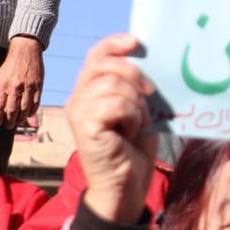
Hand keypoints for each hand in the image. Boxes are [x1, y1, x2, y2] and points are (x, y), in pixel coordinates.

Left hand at [0, 35, 43, 127]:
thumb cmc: (12, 64)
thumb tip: (3, 107)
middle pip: (11, 110)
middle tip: (8, 127)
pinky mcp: (38, 86)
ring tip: (18, 123)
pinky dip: (32, 111)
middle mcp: (15, 86)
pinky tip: (28, 115)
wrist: (26, 50)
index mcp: (3, 84)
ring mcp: (28, 87)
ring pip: (24, 109)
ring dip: (20, 119)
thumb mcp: (2, 75)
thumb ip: (2, 91)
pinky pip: (35, 103)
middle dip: (9, 121)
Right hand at [66, 34, 158, 224]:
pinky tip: (131, 132)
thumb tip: (147, 60)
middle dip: (133, 73)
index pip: (96, 55)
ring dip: (136, 103)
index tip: (137, 42)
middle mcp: (78, 99)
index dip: (115, 44)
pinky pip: (115, 104)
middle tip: (151, 94)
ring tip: (139, 123)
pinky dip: (132, 116)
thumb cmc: (134, 149)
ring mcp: (78, 112)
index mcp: (90, 91)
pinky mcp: (85, 127)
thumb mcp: (137, 110)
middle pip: (104, 64)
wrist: (127, 186)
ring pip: (113, 84)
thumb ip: (134, 86)